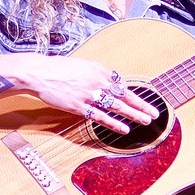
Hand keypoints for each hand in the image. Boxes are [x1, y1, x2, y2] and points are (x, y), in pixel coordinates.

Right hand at [0, 54, 157, 133]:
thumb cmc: (58, 69)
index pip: (121, 83)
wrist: (39, 73)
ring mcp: (89, 94)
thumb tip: (108, 82)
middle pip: (125, 95)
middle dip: (142, 105)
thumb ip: (97, 74)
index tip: (142, 100)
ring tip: (146, 121)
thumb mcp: (82, 65)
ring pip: (117, 106)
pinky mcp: (80, 106)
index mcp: (99, 69)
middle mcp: (98, 81)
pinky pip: (101, 117)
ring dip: (133, 114)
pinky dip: (114, 123)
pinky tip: (125, 129)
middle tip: (154, 112)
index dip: (132, 93)